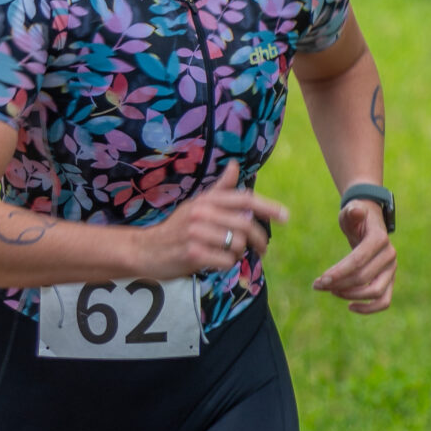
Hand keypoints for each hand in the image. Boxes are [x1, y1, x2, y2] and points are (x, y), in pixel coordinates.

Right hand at [140, 162, 288, 278]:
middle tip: (262, 250)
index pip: (244, 200)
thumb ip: (219, 189)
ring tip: (231, 255)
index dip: (268, 207)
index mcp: (206, 200)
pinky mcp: (194, 254)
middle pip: (245, 225)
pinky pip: (226, 261)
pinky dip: (227, 265)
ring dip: (239, 254)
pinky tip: (217, 263)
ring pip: (237, 244)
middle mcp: (202, 213)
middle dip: (260, 240)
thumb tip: (234, 166)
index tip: (285, 216)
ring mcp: (197, 233)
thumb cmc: (177, 228)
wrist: (145, 250)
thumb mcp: (197, 205)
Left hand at [313, 196, 395, 313]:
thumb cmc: (356, 217)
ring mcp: (391, 269)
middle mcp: (389, 255)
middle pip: (363, 278)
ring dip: (350, 295)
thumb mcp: (351, 210)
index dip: (339, 272)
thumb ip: (352, 211)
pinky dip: (369, 308)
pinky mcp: (390, 280)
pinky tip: (350, 307)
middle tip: (318, 285)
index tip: (320, 280)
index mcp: (380, 238)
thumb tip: (356, 211)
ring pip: (376, 292)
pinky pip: (384, 301)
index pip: (358, 260)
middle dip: (338, 284)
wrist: (370, 223)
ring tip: (331, 291)